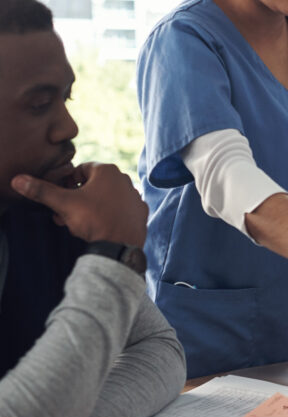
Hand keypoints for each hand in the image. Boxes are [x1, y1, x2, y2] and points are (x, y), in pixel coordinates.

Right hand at [11, 162, 147, 246]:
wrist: (120, 246)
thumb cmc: (94, 220)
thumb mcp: (64, 204)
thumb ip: (42, 191)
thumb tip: (19, 180)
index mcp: (107, 171)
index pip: (79, 170)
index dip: (66, 184)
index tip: (60, 198)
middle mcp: (124, 179)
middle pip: (92, 185)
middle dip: (76, 199)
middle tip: (64, 214)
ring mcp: (134, 195)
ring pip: (105, 198)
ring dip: (90, 207)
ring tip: (77, 224)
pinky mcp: (140, 211)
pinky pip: (119, 209)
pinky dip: (108, 215)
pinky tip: (99, 227)